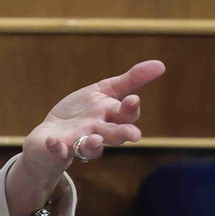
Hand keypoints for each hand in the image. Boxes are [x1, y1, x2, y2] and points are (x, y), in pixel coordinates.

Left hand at [7, 60, 166, 215]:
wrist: (53, 135)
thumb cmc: (84, 113)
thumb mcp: (105, 91)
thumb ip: (131, 80)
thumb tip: (161, 64)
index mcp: (110, 117)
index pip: (125, 115)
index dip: (130, 109)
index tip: (133, 100)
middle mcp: (97, 132)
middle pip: (113, 134)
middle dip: (122, 134)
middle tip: (134, 136)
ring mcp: (77, 142)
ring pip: (89, 146)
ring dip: (93, 144)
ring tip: (94, 140)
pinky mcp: (57, 148)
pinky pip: (57, 150)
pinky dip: (56, 147)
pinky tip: (53, 141)